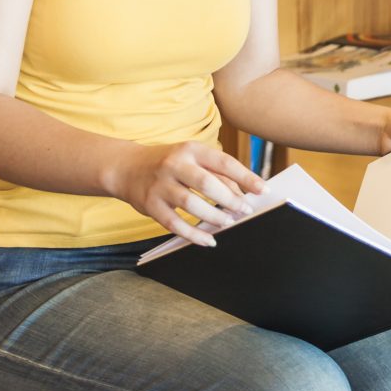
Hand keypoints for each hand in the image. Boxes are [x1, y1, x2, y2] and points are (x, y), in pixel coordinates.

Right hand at [107, 141, 263, 247]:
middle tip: (244, 211)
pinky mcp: (150, 205)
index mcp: (191, 149)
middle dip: (229, 199)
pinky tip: (208, 240)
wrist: (127, 167)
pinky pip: (174, 223)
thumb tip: (243, 194)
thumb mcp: (192, 158)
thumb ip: (216, 172)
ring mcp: (161, 185)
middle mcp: (175, 164)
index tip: (262, 190)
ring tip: (227, 223)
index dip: (245, 177)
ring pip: (191, 204)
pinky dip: (193, 235)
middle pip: (207, 183)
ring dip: (213, 216)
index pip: (223, 162)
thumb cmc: (170, 163)